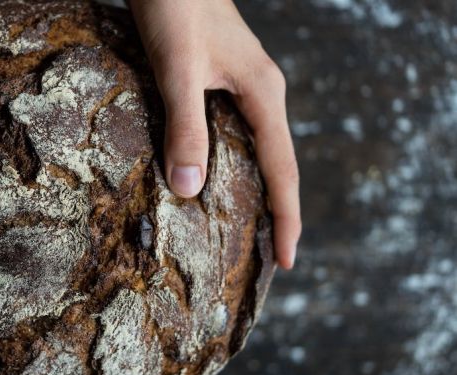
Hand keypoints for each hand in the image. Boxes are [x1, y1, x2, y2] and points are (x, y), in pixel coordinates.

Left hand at [130, 0, 300, 268]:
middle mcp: (260, 94)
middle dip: (275, 212)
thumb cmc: (175, 9)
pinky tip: (211, 179)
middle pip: (276, 164)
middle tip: (268, 259)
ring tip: (245, 231)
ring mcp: (241, 86)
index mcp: (263, 95)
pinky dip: (227, 164)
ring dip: (253, 190)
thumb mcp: (178, 70)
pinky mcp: (219, 80)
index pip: (283, 170)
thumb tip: (189, 190)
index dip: (286, 218)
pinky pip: (232, 133)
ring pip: (254, 150)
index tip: (288, 261)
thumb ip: (185, 126)